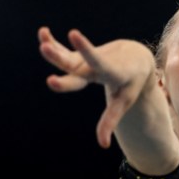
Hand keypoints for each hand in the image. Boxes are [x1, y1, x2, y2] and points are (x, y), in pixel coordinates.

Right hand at [38, 27, 155, 147]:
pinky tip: (43, 32)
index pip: (98, 64)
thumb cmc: (131, 84)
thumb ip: (109, 121)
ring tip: (42, 34)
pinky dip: (54, 42)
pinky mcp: (81, 57)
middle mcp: (97, 64)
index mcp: (111, 71)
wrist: (136, 59)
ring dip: (53, 46)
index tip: (75, 39)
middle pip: (75, 64)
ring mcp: (87, 59)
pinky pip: (65, 51)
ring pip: (67, 55)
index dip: (87, 52)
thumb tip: (103, 145)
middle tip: (45, 49)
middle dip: (59, 58)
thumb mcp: (123, 102)